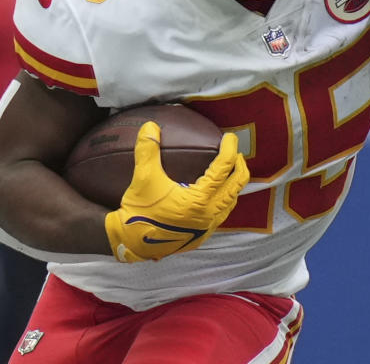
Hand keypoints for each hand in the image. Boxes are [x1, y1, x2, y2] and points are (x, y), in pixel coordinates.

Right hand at [104, 122, 248, 262]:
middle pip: (237, 186)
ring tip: (229, 172)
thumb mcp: (143, 178)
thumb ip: (148, 150)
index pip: (224, 168)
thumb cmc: (138, 211)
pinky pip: (220, 216)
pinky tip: (214, 195)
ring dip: (233, 186)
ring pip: (231, 203)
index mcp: (199, 200)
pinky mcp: (200, 237)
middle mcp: (208, 215)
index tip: (229, 137)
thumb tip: (150, 126)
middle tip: (235, 153)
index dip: (229, 149)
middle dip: (239, 167)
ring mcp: (206, 228)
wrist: (130, 243)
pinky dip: (223, 202)